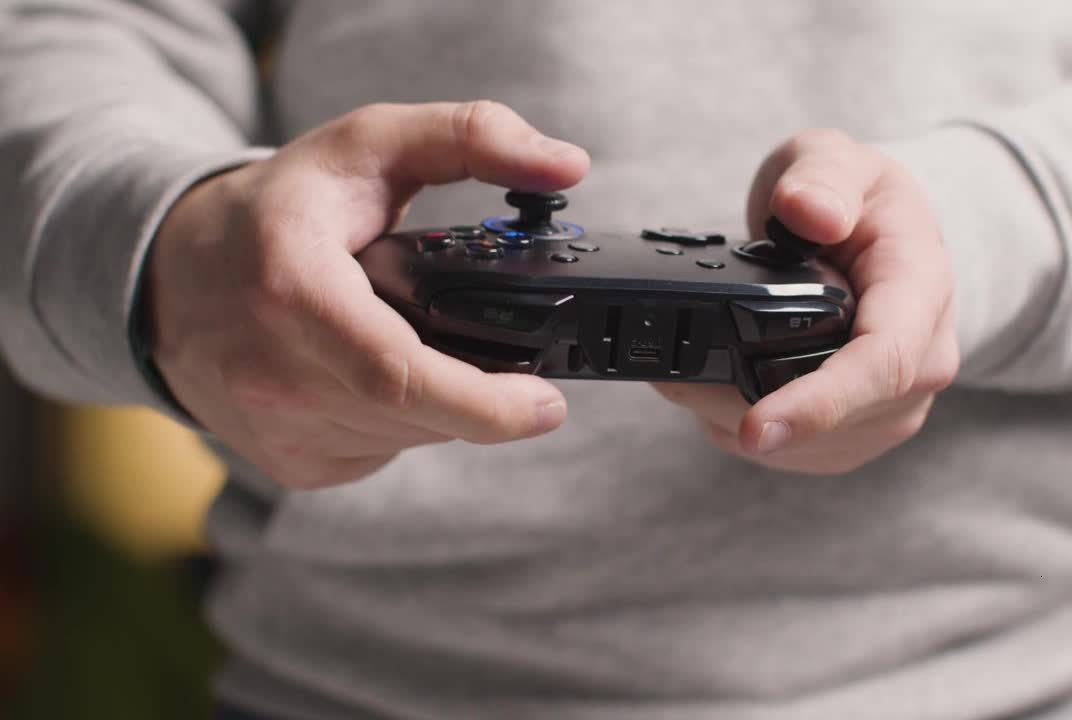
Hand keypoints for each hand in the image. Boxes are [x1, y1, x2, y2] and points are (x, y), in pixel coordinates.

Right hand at [147, 101, 589, 487]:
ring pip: (410, 436)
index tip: (548, 403)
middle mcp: (274, 375)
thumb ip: (470, 137)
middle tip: (514, 361)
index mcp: (292, 290)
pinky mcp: (289, 463)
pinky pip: (384, 450)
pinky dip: (409, 419)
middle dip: (481, 391)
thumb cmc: (276, 210)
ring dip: (446, 403)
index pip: (398, 373)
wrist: (172, 277)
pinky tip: (386, 374)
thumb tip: (567, 165)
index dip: (483, 403)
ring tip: (425, 341)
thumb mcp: (367, 144)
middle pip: (421, 411)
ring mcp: (278, 429)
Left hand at [654, 129, 957, 474]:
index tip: (758, 426)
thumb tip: (808, 211)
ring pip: (806, 446)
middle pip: (835, 418)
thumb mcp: (837, 160)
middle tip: (673, 376)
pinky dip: (740, 428)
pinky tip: (716, 390)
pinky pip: (795, 453)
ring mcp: (893, 407)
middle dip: (742, 408)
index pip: (882, 362)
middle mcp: (922, 362)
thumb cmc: (857, 200)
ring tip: (687, 371)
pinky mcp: (861, 434)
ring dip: (732, 419)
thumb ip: (821, 178)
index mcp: (922, 291)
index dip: (819, 402)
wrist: (881, 240)